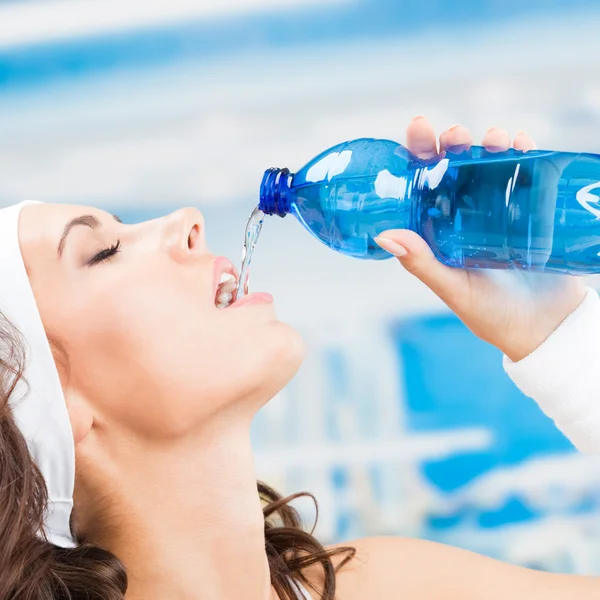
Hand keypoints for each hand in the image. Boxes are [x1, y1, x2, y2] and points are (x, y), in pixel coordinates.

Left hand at [375, 116, 586, 361]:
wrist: (546, 328)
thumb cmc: (493, 314)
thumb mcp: (453, 288)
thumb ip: (421, 264)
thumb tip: (382, 235)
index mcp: (440, 228)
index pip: (424, 184)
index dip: (419, 154)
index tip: (418, 128)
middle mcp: (466, 214)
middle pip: (457, 167)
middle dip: (455, 142)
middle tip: (457, 133)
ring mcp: (499, 209)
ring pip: (491, 164)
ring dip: (492, 143)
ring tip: (496, 137)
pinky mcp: (531, 209)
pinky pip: (527, 173)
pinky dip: (526, 153)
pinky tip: (524, 142)